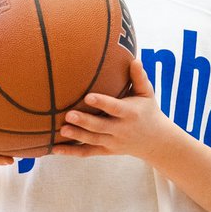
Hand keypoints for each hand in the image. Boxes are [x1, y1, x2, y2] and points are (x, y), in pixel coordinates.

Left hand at [53, 59, 179, 161]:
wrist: (155, 141)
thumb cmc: (148, 110)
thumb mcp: (147, 93)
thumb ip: (139, 77)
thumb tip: (134, 59)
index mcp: (130, 113)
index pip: (115, 108)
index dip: (102, 103)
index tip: (88, 96)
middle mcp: (121, 129)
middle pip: (101, 127)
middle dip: (85, 122)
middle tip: (68, 115)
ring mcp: (113, 142)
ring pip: (93, 140)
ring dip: (77, 136)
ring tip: (62, 130)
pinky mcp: (106, 150)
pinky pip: (88, 152)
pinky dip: (72, 152)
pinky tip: (55, 148)